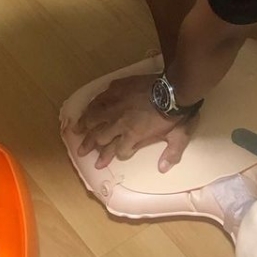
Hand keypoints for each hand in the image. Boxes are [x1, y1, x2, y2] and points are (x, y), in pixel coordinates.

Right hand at [76, 74, 196, 171]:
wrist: (174, 88)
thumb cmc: (177, 114)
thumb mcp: (179, 137)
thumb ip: (171, 154)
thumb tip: (163, 168)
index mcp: (133, 135)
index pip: (118, 151)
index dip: (109, 158)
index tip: (100, 164)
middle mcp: (120, 122)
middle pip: (100, 137)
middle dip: (90, 145)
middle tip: (81, 151)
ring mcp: (116, 105)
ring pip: (95, 117)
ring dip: (85, 125)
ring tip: (76, 130)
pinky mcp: (117, 89)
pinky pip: (100, 98)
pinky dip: (92, 105)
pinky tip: (87, 108)